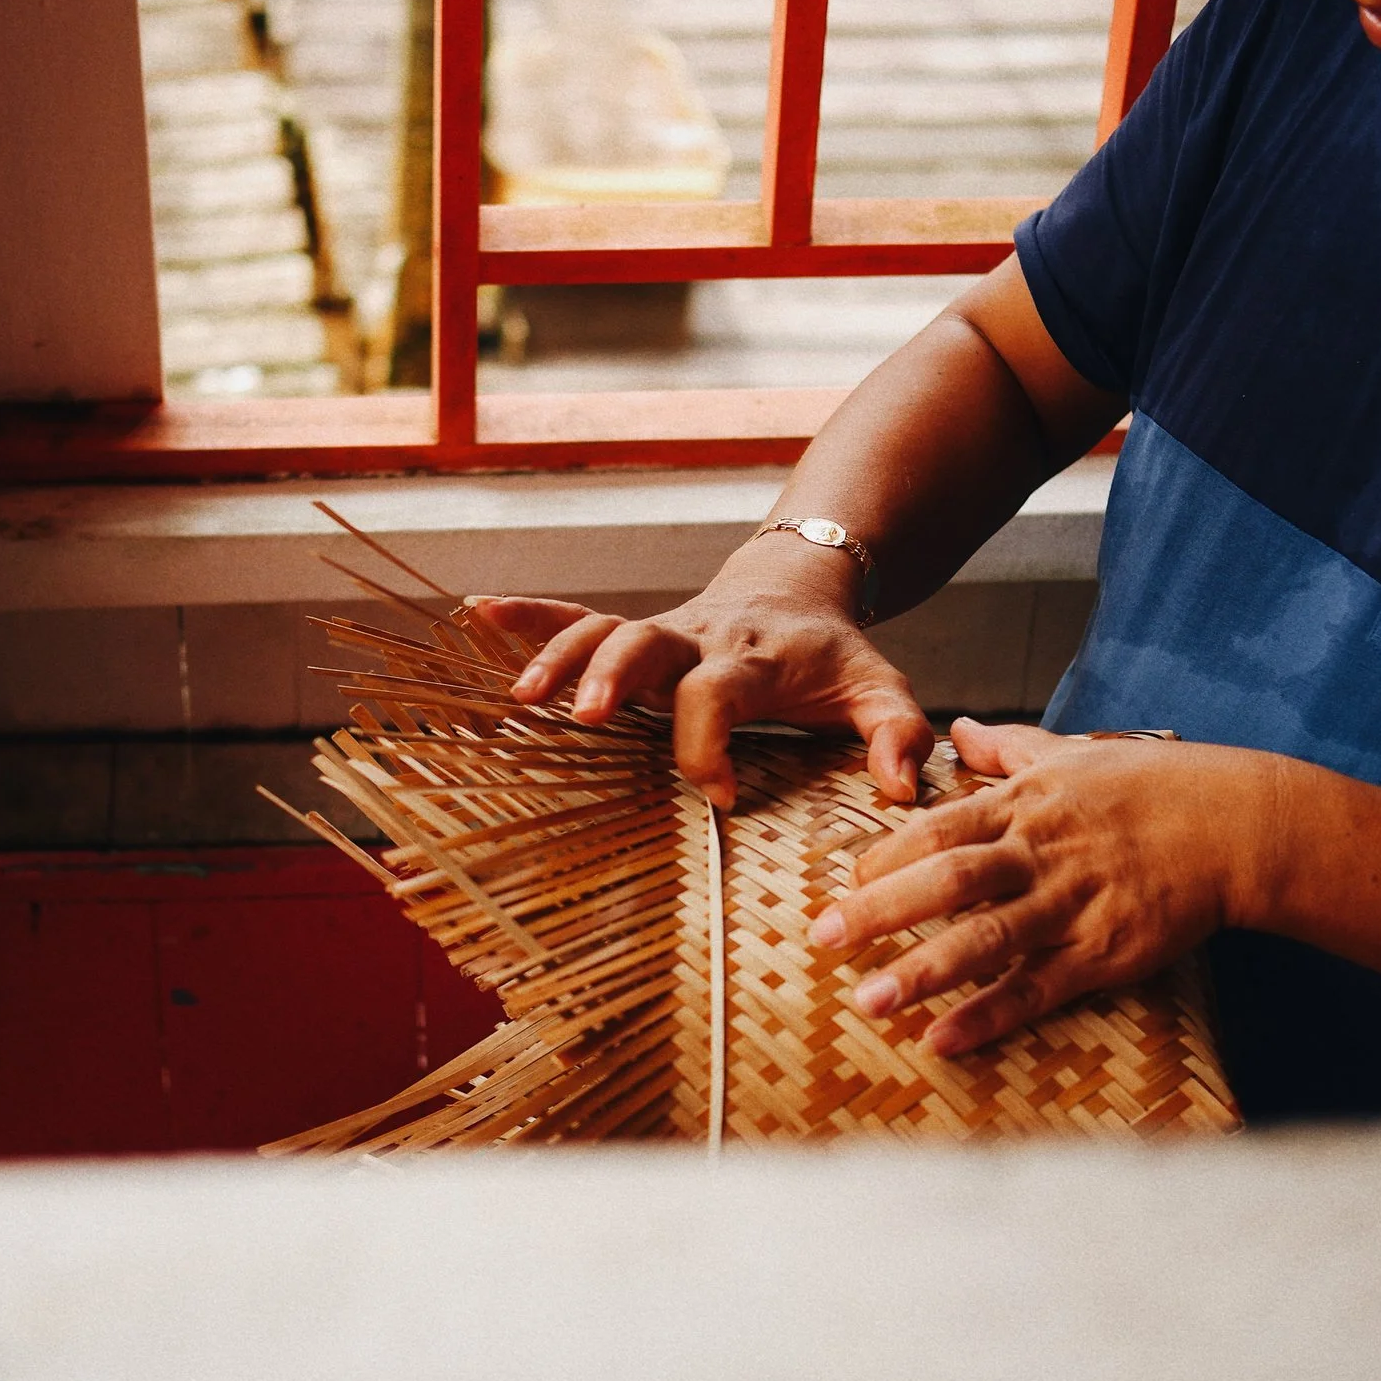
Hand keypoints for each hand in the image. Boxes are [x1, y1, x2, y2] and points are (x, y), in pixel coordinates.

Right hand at [474, 538, 934, 810]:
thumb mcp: (881, 689)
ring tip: (524, 697)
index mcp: (754, 656)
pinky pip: (574, 616)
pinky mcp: (635, 636)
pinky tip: (477, 611)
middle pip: (647, 642)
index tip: (720, 792)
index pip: (720, 690)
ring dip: (557, 655)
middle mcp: (698, 637)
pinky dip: (526, 614)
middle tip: (588, 715)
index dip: (710, 741)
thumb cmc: (835, 659)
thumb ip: (898, 735)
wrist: (799, 588)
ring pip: (601, 629)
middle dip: (613, 675)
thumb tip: (903, 790)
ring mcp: (661, 634)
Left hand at [810, 719, 1285, 1054]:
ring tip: (867, 1001)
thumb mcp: (1072, 755)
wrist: (1236, 825)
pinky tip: (941, 1040)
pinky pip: (1036, 989)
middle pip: (948, 880)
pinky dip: (988, 1016)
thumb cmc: (1150, 787)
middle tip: (823, 937)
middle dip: (881, 910)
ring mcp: (1072, 906)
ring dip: (923, 972)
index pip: (938, 828)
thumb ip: (1006, 747)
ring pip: (986, 940)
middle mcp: (1040, 854)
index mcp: (1025, 805)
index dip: (887, 855)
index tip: (845, 880)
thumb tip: (955, 728)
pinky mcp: (1103, 953)